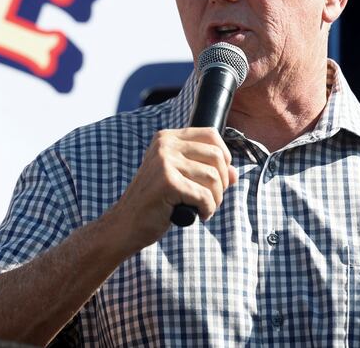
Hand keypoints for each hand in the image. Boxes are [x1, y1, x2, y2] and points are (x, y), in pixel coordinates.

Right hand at [104, 127, 237, 255]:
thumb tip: (235, 172)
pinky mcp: (167, 182)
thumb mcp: (181, 179)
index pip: (211, 134)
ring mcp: (165, 162)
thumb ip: (207, 170)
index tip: (219, 176)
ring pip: (214, 177)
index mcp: (167, 138)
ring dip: (216, 198)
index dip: (224, 156)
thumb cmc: (155, 202)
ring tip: (205, 208)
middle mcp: (165, 144)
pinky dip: (208, 209)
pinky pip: (205, 196)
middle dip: (222, 181)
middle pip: (216, 156)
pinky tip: (199, 215)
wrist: (124, 225)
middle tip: (212, 198)